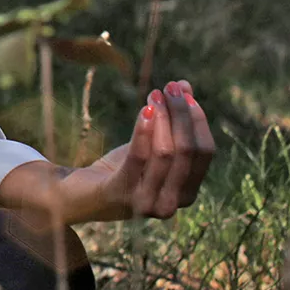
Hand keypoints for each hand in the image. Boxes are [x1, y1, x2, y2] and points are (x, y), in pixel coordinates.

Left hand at [63, 79, 215, 222]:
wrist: (85, 194)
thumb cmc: (123, 168)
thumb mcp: (151, 144)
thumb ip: (171, 121)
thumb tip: (184, 86)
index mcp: (187, 193)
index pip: (204, 152)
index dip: (197, 120)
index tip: (185, 93)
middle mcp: (172, 203)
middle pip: (187, 151)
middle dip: (180, 114)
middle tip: (170, 87)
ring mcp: (147, 202)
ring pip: (165, 153)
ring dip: (162, 118)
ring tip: (153, 94)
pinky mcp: (121, 193)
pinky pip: (138, 158)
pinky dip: (143, 131)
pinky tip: (145, 110)